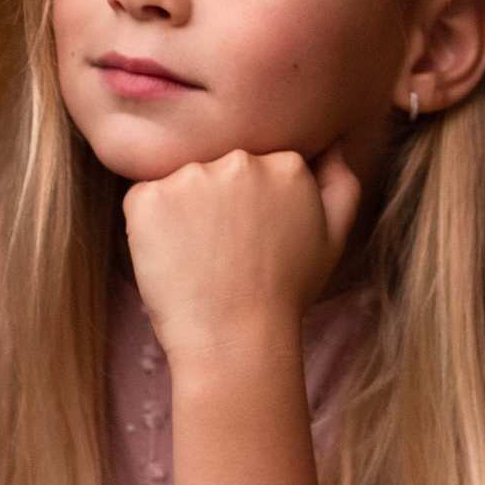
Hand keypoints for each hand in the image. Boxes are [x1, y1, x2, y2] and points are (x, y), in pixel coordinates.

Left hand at [123, 143, 362, 371]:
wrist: (236, 340)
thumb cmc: (285, 293)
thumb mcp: (333, 238)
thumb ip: (340, 183)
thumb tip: (331, 144)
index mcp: (285, 163)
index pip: (254, 164)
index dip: (247, 203)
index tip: (250, 238)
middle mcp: (239, 160)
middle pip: (216, 167)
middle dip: (215, 201)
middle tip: (224, 252)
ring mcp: (191, 177)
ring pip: (179, 182)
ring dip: (182, 212)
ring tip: (198, 259)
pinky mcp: (148, 198)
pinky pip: (144, 200)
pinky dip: (151, 227)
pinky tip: (172, 259)